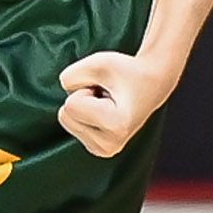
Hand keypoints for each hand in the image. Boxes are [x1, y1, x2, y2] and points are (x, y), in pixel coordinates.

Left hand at [58, 51, 176, 158]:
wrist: (151, 83)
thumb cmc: (126, 72)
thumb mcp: (98, 62)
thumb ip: (71, 75)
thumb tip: (62, 94)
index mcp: (115, 125)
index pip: (70, 105)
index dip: (85, 88)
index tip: (108, 88)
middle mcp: (111, 145)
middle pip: (65, 115)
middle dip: (82, 97)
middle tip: (106, 94)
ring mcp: (105, 150)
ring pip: (67, 121)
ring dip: (83, 106)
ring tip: (107, 102)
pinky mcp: (99, 150)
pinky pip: (72, 126)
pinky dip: (84, 115)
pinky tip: (105, 111)